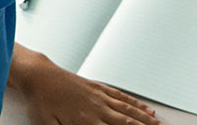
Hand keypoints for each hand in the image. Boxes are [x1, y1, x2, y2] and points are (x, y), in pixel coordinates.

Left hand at [16, 52, 158, 124]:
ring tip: (159, 123)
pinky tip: (144, 107)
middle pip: (128, 122)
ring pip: (128, 109)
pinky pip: (120, 96)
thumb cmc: (41, 103)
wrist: (37, 76)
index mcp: (86, 121)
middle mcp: (97, 108)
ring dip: (145, 117)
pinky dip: (135, 102)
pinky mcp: (96, 87)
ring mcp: (98, 96)